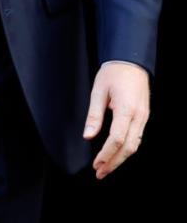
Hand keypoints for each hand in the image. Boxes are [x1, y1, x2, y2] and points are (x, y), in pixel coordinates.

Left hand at [83, 62, 149, 178]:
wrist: (131, 60)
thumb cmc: (114, 72)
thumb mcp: (98, 90)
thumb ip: (94, 115)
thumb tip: (88, 136)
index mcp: (126, 109)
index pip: (117, 140)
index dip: (106, 155)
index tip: (96, 164)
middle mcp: (138, 116)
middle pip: (128, 148)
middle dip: (114, 162)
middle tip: (100, 172)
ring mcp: (144, 117)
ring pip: (135, 145)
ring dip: (121, 158)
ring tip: (107, 167)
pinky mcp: (144, 116)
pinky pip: (137, 137)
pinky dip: (127, 149)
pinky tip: (117, 154)